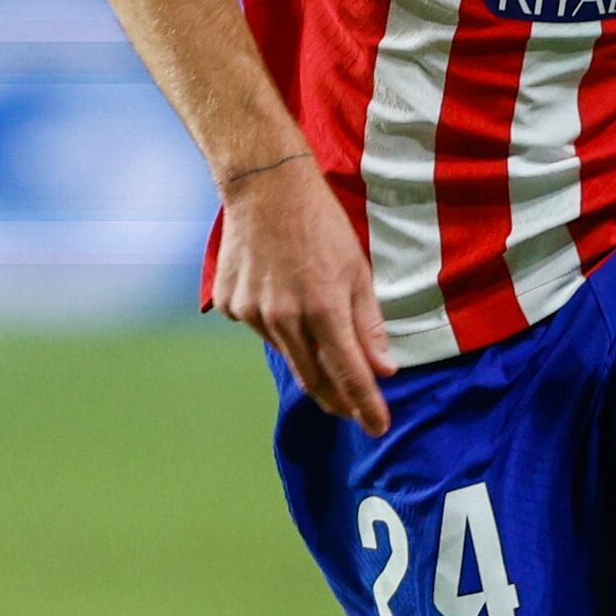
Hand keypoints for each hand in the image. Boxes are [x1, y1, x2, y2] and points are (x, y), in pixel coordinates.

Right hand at [208, 152, 394, 435]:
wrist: (264, 188)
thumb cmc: (320, 224)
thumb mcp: (357, 270)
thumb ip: (369, 325)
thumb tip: (383, 369)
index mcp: (323, 309)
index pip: (350, 375)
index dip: (366, 407)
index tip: (378, 427)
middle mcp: (284, 319)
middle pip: (314, 380)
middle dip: (338, 400)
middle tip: (354, 410)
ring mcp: (252, 314)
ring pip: (288, 355)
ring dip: (309, 358)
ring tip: (318, 328)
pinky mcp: (232, 306)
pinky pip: (261, 332)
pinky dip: (278, 328)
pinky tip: (283, 297)